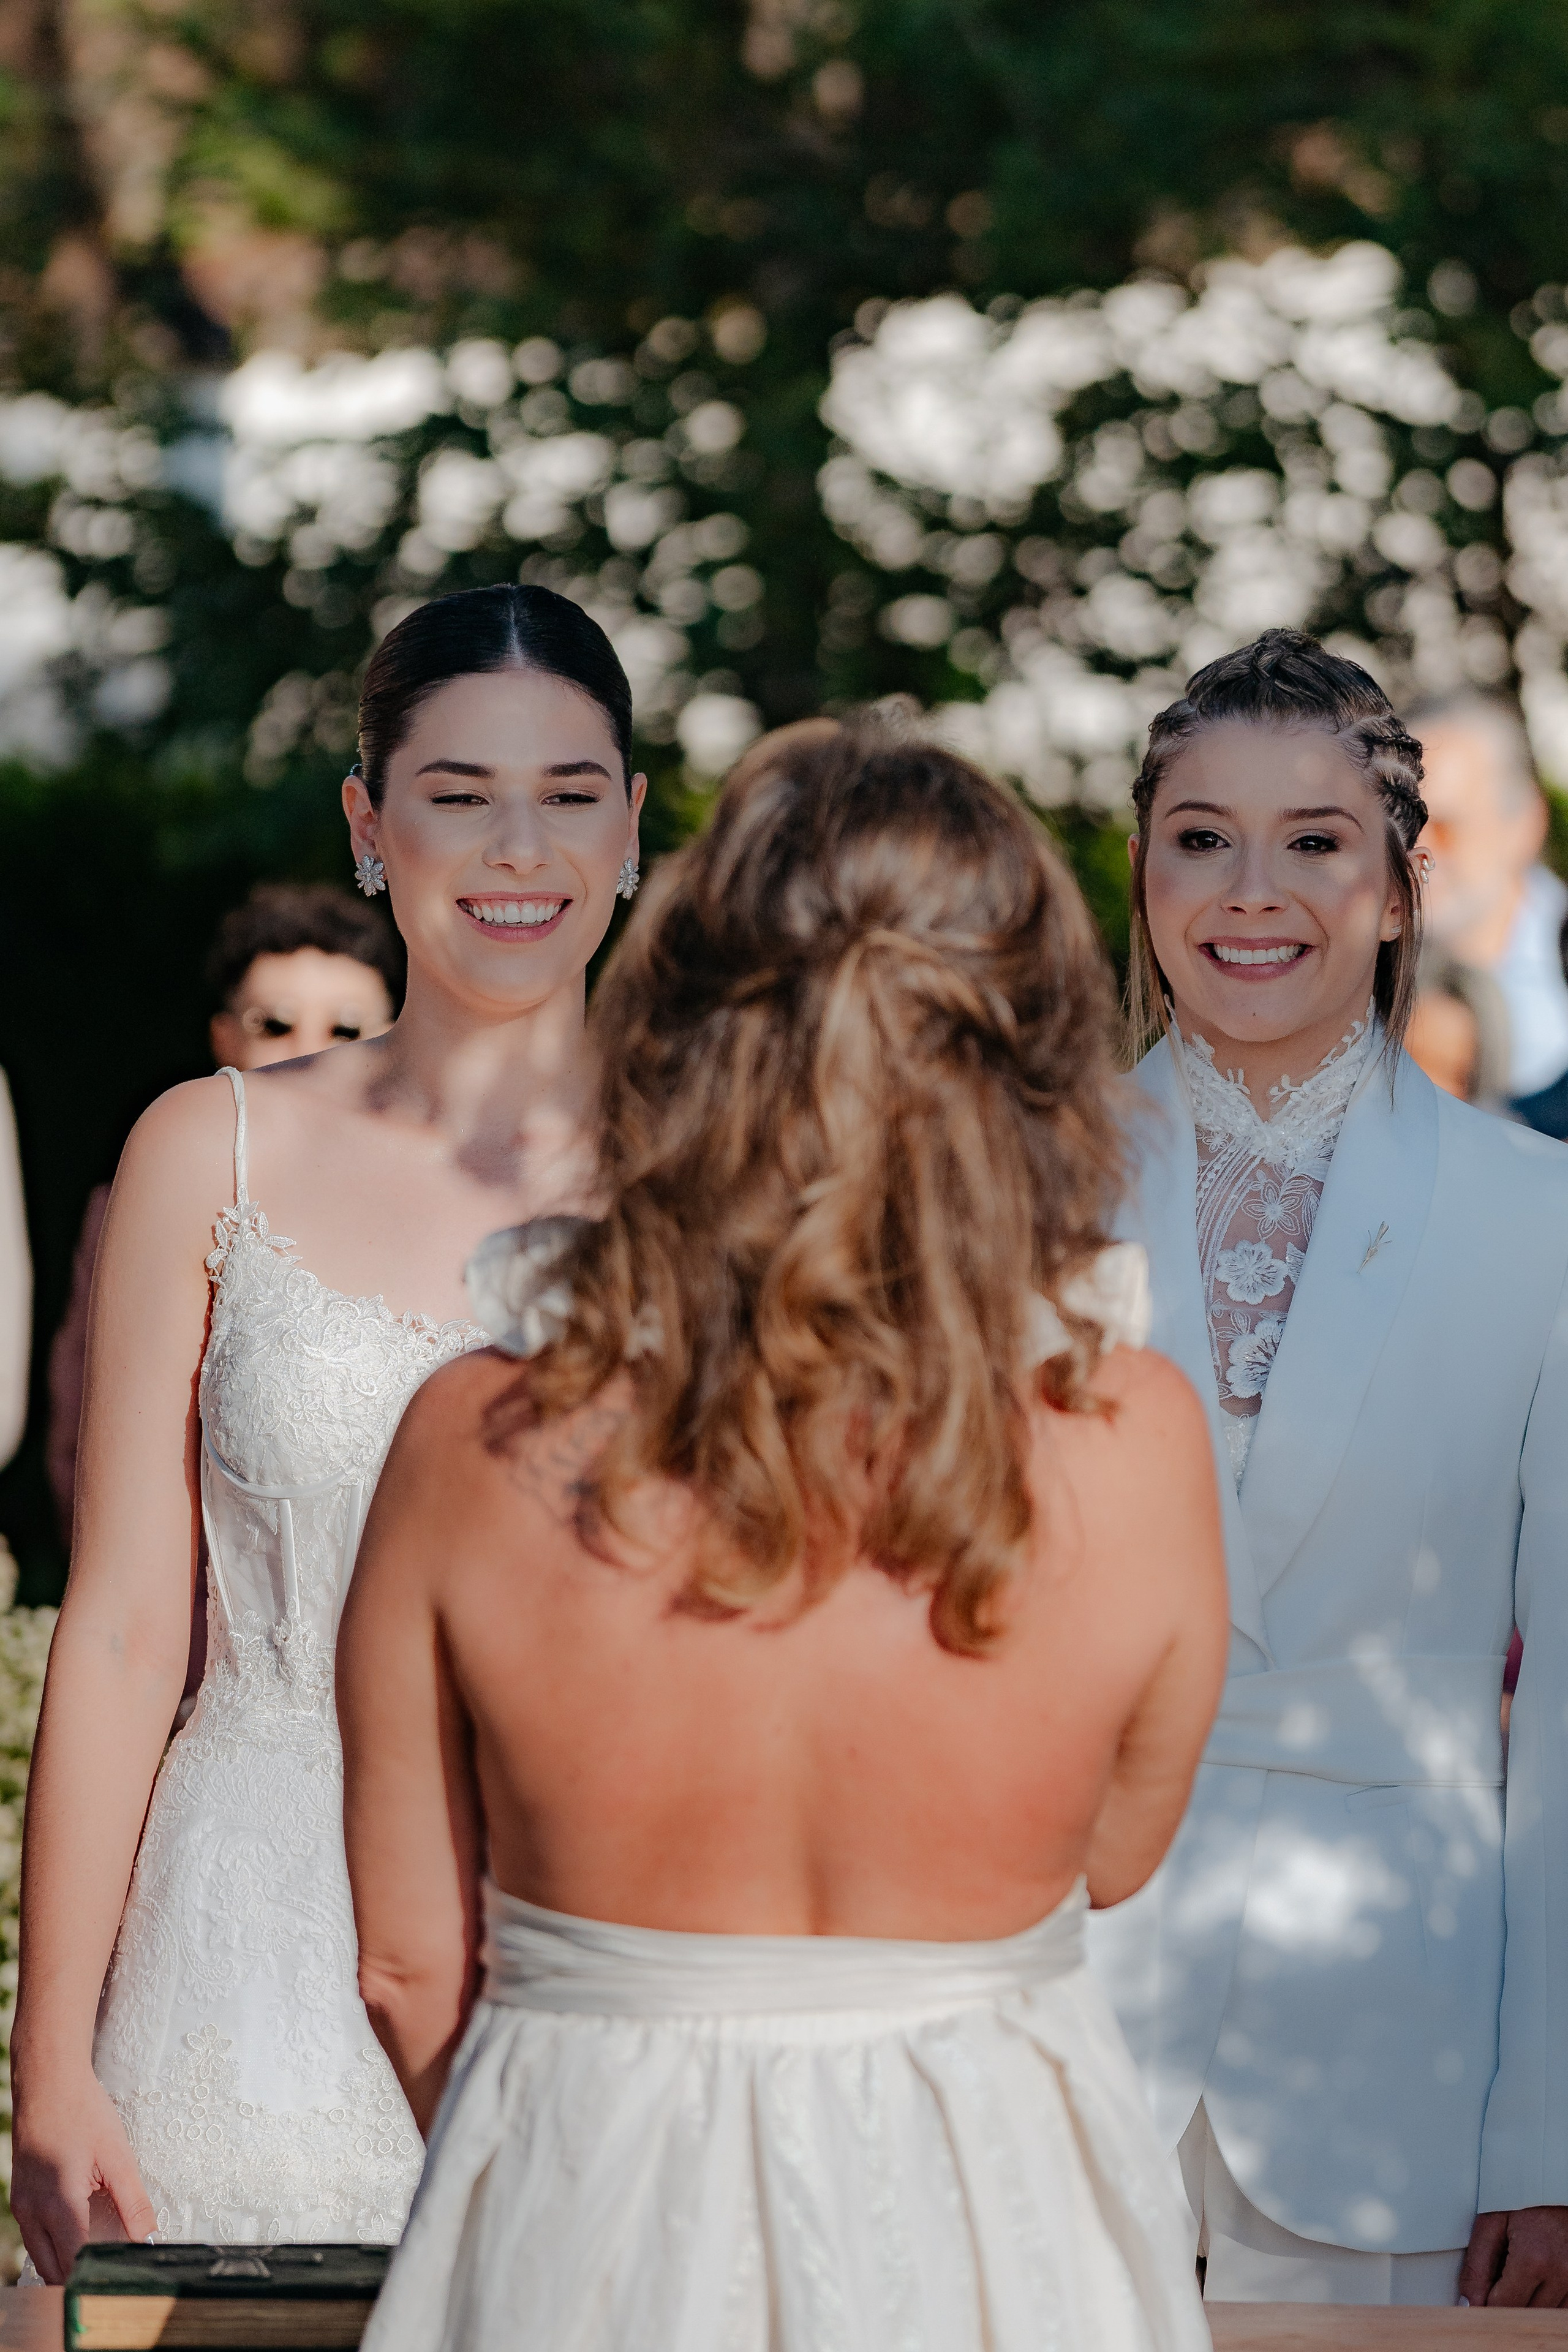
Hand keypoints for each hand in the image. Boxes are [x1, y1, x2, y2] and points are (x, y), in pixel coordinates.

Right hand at [10, 2071, 155, 2284]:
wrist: (48, 2083)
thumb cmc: (84, 2113)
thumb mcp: (118, 2155)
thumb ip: (134, 2202)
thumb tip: (149, 2239)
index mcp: (60, 2203)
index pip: (77, 2262)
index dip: (100, 2277)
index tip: (123, 2282)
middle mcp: (33, 2212)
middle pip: (56, 2270)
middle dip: (82, 2279)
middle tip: (113, 2279)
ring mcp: (22, 2208)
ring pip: (41, 2259)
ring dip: (66, 2267)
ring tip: (99, 2264)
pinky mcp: (20, 2200)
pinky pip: (34, 2240)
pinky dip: (53, 2249)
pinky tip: (77, 2240)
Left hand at [1460, 2208, 1567, 2307]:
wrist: (1558, 2184)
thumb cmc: (1525, 2199)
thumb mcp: (1492, 2221)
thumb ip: (1476, 2265)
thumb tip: (1468, 2304)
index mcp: (1533, 2260)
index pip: (1501, 2306)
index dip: (1485, 2300)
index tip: (1481, 2289)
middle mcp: (1560, 2275)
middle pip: (1522, 2314)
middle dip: (1506, 2301)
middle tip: (1500, 2275)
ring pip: (1541, 2314)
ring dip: (1526, 2301)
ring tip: (1521, 2270)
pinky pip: (1559, 2309)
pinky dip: (1544, 2300)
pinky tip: (1537, 2277)